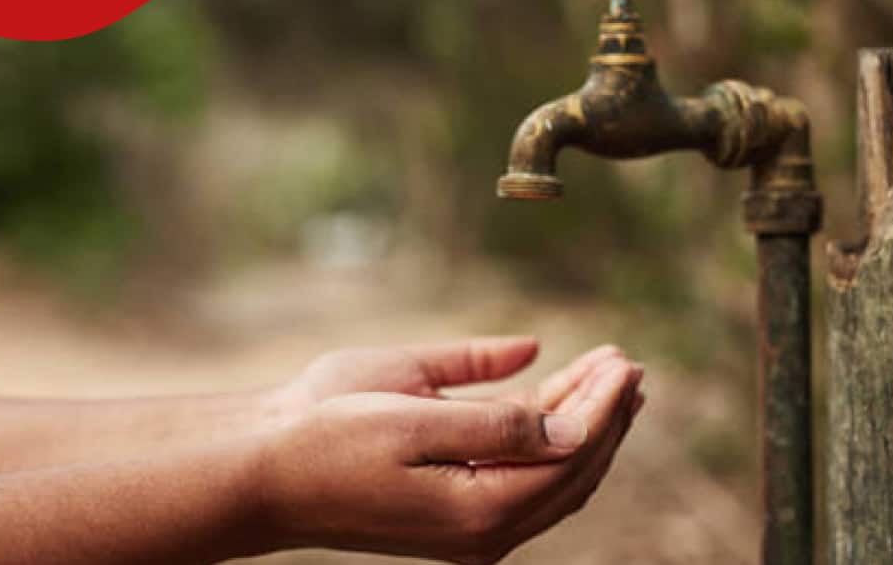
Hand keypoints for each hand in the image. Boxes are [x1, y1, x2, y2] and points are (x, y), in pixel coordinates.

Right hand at [258, 350, 642, 563]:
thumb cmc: (329, 438)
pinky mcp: (454, 505)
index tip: (625, 363)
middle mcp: (485, 529)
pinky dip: (544, 430)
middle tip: (628, 364)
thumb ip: (496, 422)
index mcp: (480, 511)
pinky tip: (557, 392)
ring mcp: (471, 523)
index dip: (603, 409)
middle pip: (571, 470)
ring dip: (582, 422)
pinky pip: (518, 469)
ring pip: (550, 472)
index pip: (569, 457)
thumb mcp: (413, 417)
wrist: (264, 468)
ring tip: (608, 374)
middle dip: (605, 416)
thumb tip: (569, 424)